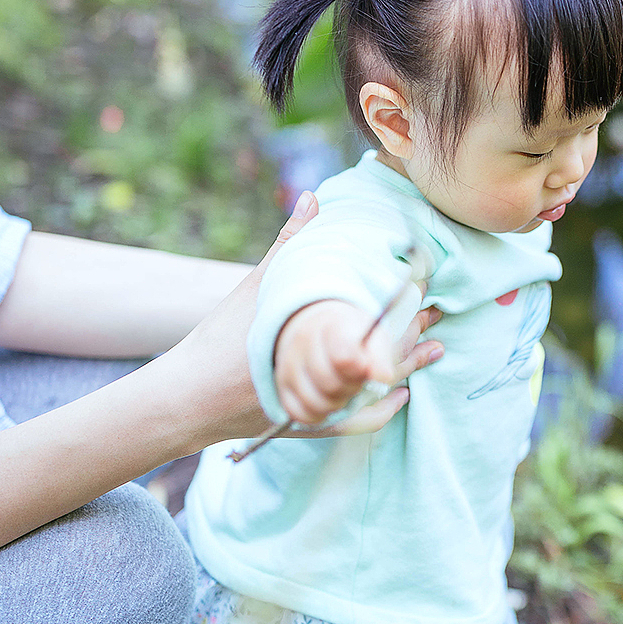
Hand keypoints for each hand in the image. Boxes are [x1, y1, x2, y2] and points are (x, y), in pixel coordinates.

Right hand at [167, 194, 437, 441]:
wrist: (186, 398)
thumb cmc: (221, 339)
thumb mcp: (257, 287)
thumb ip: (289, 244)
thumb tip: (313, 197)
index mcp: (311, 338)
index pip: (374, 320)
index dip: (403, 304)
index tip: (424, 288)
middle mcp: (321, 374)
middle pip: (381, 353)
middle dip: (412, 332)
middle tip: (437, 312)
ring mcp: (319, 404)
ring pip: (376, 389)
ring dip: (406, 367)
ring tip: (435, 349)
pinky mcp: (311, 426)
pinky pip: (358, 422)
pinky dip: (382, 407)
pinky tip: (401, 395)